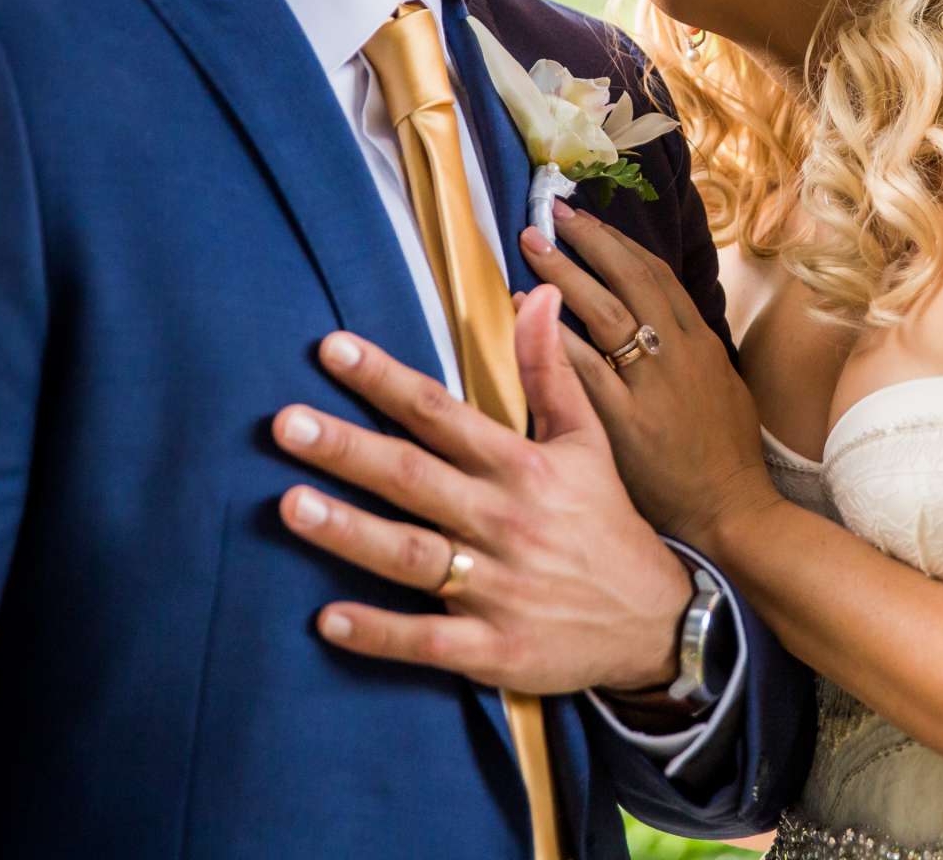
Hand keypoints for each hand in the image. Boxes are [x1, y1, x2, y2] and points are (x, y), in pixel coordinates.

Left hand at [270, 286, 691, 694]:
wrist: (657, 620)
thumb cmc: (606, 522)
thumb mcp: (586, 441)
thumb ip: (549, 370)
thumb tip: (536, 293)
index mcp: (523, 467)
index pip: (441, 413)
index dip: (385, 380)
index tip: (331, 348)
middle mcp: (506, 521)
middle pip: (415, 477)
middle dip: (349, 449)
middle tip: (284, 423)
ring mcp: (499, 588)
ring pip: (414, 556)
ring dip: (351, 532)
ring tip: (290, 506)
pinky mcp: (495, 649)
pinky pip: (428, 640)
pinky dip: (379, 632)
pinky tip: (329, 619)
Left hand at [517, 200, 779, 545]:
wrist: (730, 514)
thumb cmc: (723, 460)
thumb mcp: (720, 391)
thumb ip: (688, 355)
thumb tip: (656, 324)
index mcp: (700, 345)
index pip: (657, 276)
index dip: (617, 243)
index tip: (585, 220)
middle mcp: (679, 355)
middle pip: (632, 279)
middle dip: (589, 241)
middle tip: (549, 217)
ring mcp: (653, 387)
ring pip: (608, 312)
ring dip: (567, 274)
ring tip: (531, 248)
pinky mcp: (625, 423)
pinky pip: (584, 367)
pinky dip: (553, 335)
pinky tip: (524, 313)